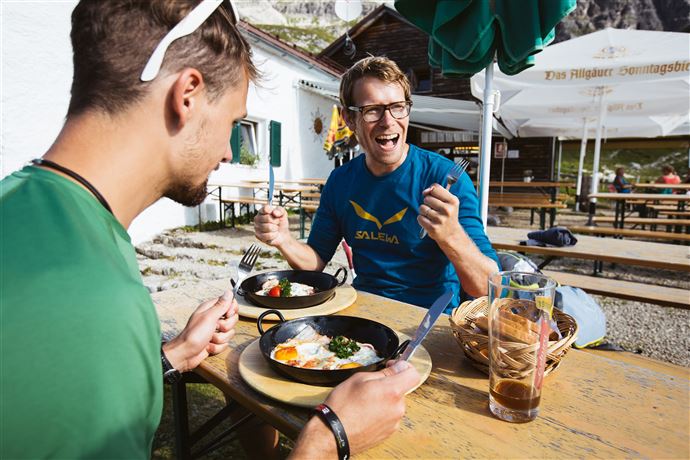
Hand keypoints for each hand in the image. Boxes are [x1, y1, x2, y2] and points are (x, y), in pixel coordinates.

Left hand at [163, 290, 238, 372]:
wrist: (185, 355)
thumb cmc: (193, 336)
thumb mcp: (209, 317)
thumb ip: (221, 305)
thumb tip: (229, 292)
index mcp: (210, 309)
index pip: (230, 303)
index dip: (231, 310)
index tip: (226, 315)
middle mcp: (213, 318)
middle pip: (232, 319)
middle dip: (226, 327)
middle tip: (215, 328)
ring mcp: (214, 330)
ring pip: (229, 333)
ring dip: (220, 338)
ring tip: (209, 338)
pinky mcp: (215, 341)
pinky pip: (225, 343)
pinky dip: (217, 347)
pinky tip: (208, 346)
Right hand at [254, 204, 290, 247]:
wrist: (282, 234)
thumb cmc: (280, 222)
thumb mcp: (283, 214)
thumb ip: (280, 210)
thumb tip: (274, 213)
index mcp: (262, 211)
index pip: (264, 209)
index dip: (270, 210)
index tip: (273, 212)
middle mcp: (257, 218)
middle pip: (268, 218)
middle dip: (276, 221)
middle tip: (277, 222)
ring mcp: (256, 227)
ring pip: (269, 227)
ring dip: (275, 228)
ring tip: (275, 228)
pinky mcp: (258, 236)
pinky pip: (268, 235)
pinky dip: (274, 235)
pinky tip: (273, 234)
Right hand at [291, 360, 419, 457]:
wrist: (333, 434)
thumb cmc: (343, 406)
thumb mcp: (359, 379)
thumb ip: (383, 372)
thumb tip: (397, 368)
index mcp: (392, 391)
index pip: (413, 374)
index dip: (404, 367)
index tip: (392, 366)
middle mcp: (398, 408)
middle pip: (402, 389)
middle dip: (390, 385)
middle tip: (370, 386)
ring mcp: (394, 422)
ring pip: (395, 403)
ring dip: (385, 400)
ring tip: (365, 402)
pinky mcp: (389, 433)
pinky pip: (390, 416)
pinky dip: (381, 412)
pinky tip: (365, 413)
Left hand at [417, 183, 461, 242]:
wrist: (451, 233)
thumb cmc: (447, 214)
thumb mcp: (449, 201)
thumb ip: (437, 191)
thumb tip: (425, 191)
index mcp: (453, 201)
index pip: (434, 188)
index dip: (431, 192)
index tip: (433, 197)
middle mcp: (447, 210)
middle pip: (427, 198)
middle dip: (427, 203)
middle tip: (434, 209)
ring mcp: (440, 219)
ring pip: (422, 208)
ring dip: (424, 211)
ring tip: (431, 216)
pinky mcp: (433, 228)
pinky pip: (419, 217)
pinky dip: (422, 219)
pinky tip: (429, 221)